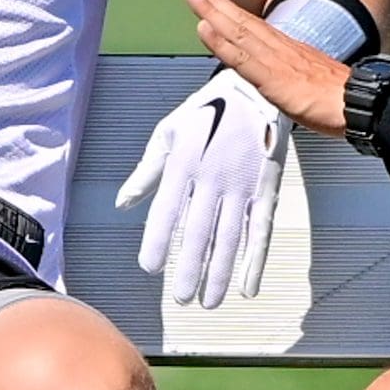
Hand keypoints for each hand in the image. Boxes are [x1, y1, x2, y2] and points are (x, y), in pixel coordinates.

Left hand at [116, 66, 290, 306]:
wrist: (255, 87)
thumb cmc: (205, 111)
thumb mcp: (168, 131)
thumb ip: (147, 170)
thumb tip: (123, 203)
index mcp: (184, 161)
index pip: (167, 210)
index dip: (158, 241)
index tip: (150, 268)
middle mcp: (213, 176)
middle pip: (199, 231)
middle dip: (189, 269)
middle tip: (180, 298)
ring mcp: (243, 184)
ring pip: (230, 237)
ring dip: (220, 273)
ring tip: (210, 302)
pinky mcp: (266, 188)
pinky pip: (261, 230)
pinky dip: (255, 261)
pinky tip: (248, 287)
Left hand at [185, 0, 350, 135]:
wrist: (361, 105)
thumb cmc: (343, 99)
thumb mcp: (315, 83)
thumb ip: (296, 77)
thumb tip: (289, 81)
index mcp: (290, 51)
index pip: (255, 27)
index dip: (232, 11)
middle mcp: (280, 49)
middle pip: (242, 21)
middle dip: (215, 2)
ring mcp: (274, 61)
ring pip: (237, 31)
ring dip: (212, 11)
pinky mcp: (271, 77)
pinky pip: (240, 57)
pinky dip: (220, 42)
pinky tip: (204, 28)